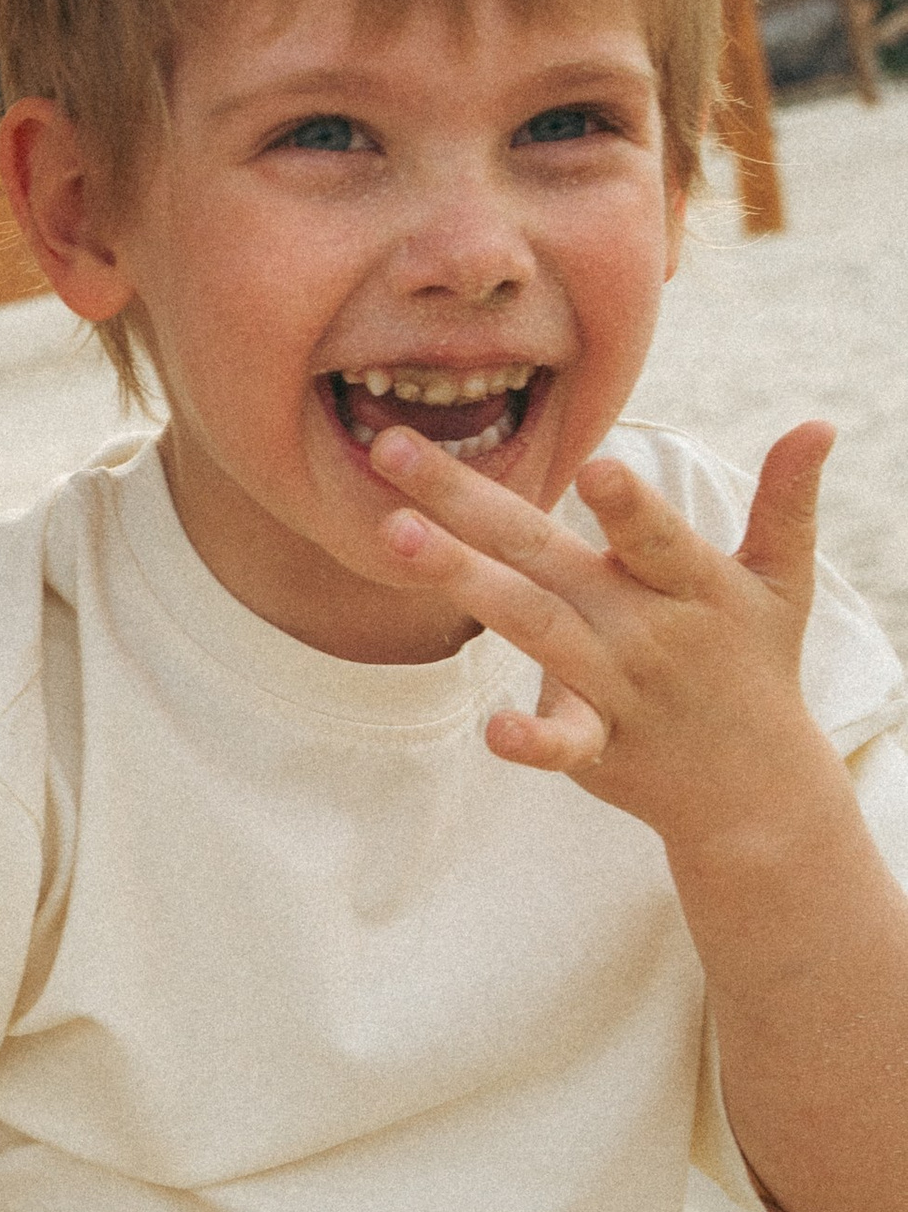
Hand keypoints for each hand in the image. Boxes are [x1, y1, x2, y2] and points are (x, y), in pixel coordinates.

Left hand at [371, 419, 839, 855]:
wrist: (757, 789)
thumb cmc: (755, 662)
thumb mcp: (783, 582)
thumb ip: (787, 502)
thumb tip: (819, 422)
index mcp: (691, 584)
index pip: (655, 538)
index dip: (630, 506)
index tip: (592, 461)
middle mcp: (646, 630)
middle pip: (547, 559)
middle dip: (468, 503)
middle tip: (392, 452)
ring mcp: (617, 689)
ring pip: (531, 627)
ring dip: (463, 582)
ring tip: (395, 535)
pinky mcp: (595, 745)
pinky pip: (559, 741)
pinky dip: (529, 738)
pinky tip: (491, 728)